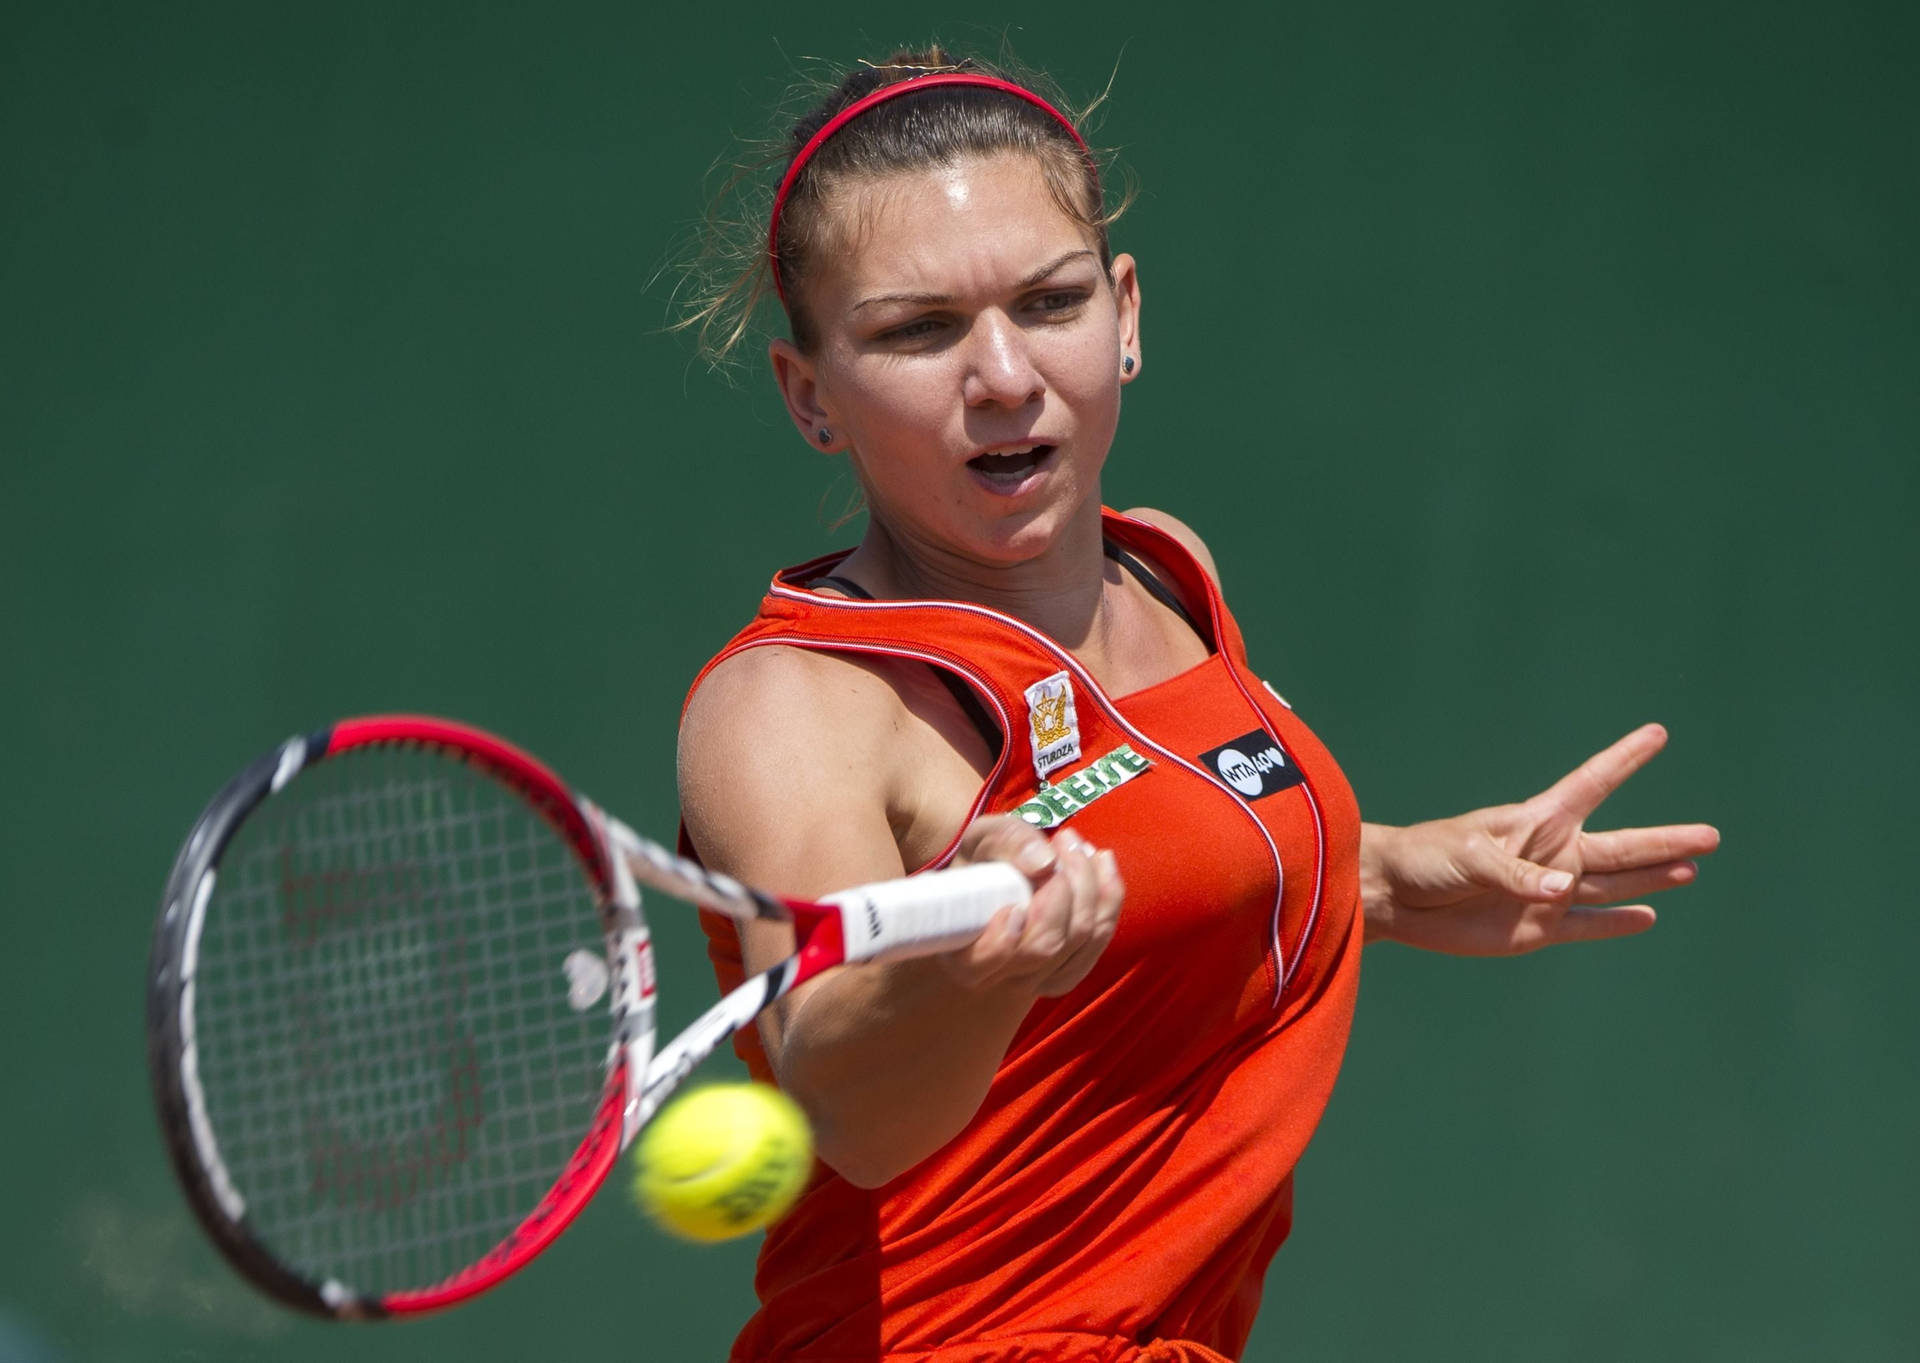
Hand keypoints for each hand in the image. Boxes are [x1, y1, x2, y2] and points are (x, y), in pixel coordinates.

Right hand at [943, 815, 1123, 995]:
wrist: (994, 878)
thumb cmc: (982, 860)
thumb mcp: (982, 839)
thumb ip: (1006, 843)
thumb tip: (1045, 863)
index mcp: (963, 955)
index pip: (989, 960)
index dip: (1005, 937)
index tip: (1013, 901)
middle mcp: (1001, 977)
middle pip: (1048, 945)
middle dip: (1065, 886)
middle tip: (1061, 841)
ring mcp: (1039, 979)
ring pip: (1081, 939)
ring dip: (1090, 884)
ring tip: (1077, 845)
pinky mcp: (1070, 969)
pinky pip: (1101, 936)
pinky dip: (1109, 896)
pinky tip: (1100, 860)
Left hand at [1362, 723, 1718, 954]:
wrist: (1393, 897)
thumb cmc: (1426, 858)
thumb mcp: (1469, 857)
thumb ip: (1516, 874)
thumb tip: (1562, 891)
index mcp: (1537, 820)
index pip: (1592, 783)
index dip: (1625, 759)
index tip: (1657, 733)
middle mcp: (1552, 853)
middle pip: (1623, 846)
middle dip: (1667, 841)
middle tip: (1712, 835)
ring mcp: (1548, 892)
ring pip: (1614, 884)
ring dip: (1653, 879)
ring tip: (1693, 869)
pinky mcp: (1536, 929)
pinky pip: (1587, 926)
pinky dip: (1617, 923)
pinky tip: (1649, 916)